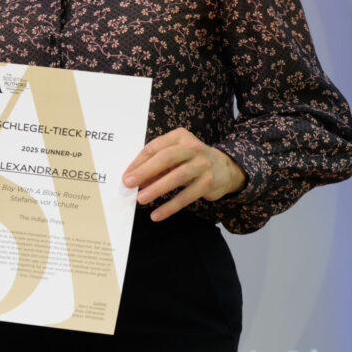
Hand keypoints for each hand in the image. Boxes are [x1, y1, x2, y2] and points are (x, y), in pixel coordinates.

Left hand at [122, 128, 245, 221]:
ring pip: (177, 176)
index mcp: (179, 136)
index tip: (126, 175)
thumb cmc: (190, 160)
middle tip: (129, 183)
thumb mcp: (175, 156)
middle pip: (166, 158)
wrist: (225, 168)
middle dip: (145, 171)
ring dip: (157, 189)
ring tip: (141, 199)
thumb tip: (135, 180)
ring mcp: (202, 164)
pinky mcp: (208, 182)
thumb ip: (156, 165)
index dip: (138, 162)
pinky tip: (157, 214)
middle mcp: (192, 147)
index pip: (154, 147)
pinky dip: (171, 206)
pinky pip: (187, 196)